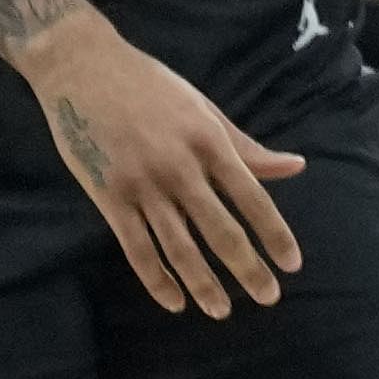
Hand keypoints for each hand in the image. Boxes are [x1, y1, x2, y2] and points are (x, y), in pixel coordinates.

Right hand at [26, 13, 308, 316]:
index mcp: (208, 141)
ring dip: (203, 284)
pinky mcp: (108, 197)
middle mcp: (179, 166)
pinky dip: (157, 280)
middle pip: (220, 230)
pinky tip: (174, 302)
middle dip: (247, 269)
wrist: (82, 67)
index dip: (274, 235)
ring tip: (222, 311)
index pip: (252, 198)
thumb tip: (295, 167)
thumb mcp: (204, 109)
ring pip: (179, 247)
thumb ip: (245, 145)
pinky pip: (136, 249)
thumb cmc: (150, 86)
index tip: (292, 265)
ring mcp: (141, 184)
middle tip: (268, 298)